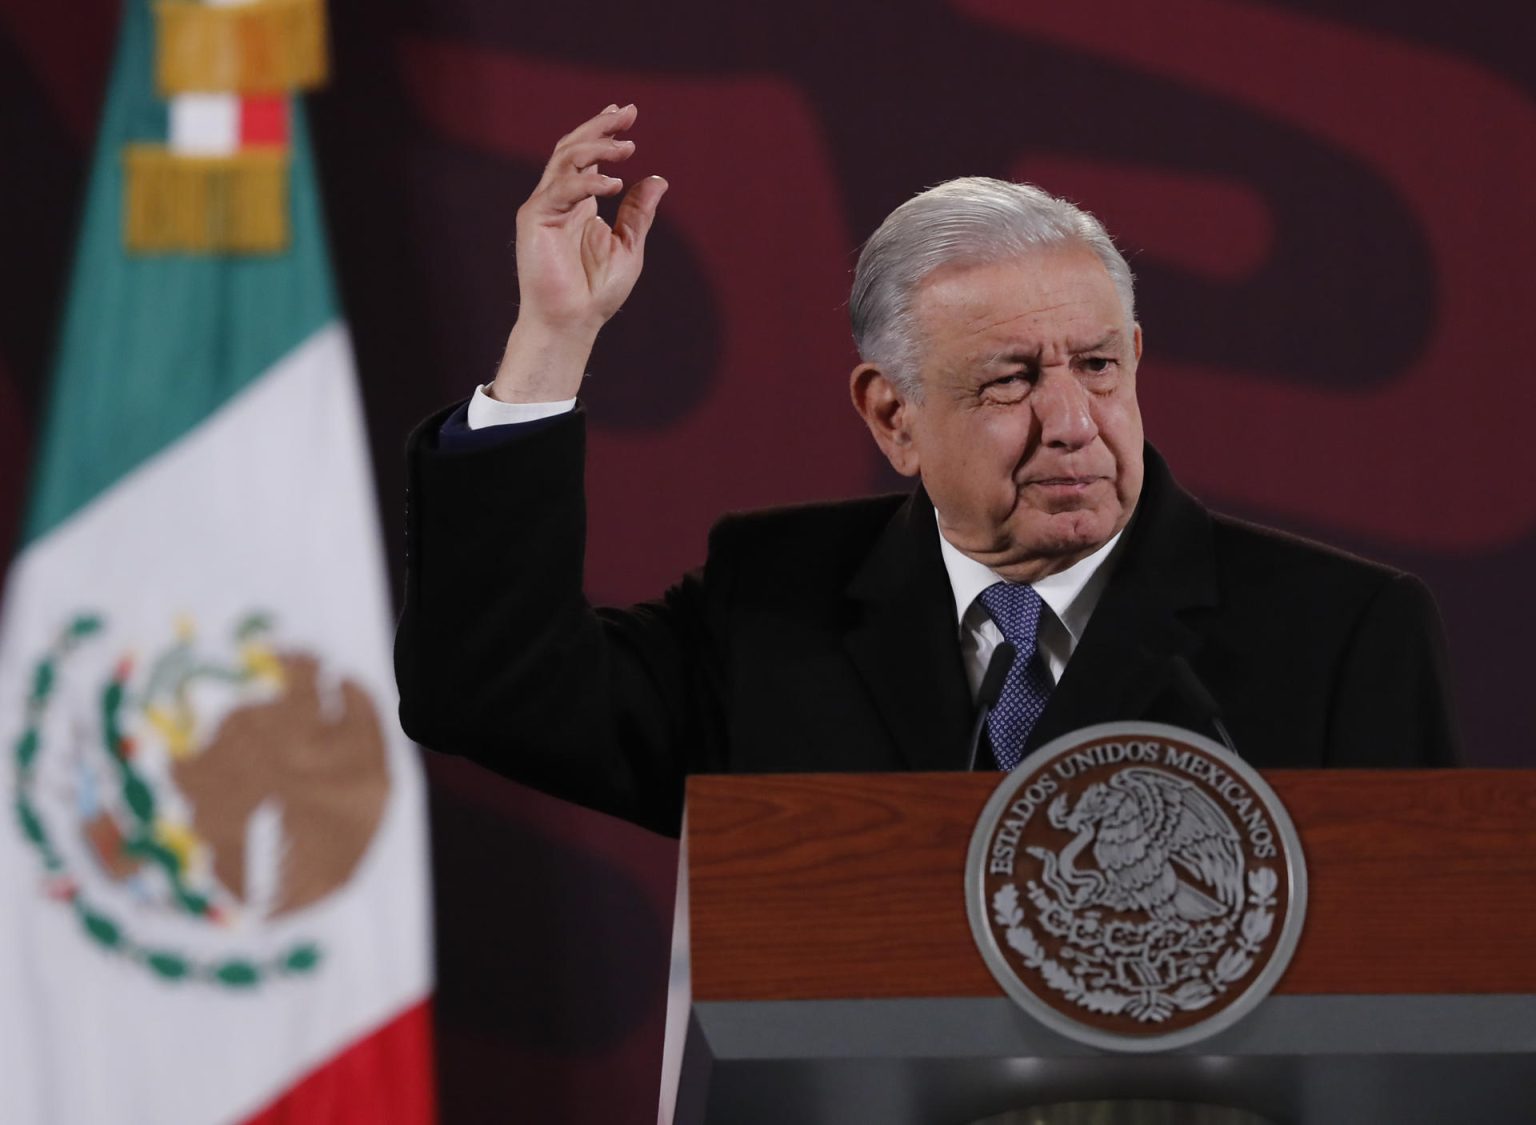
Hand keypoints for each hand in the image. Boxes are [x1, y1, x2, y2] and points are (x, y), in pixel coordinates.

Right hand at [491, 104, 667, 402]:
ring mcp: (544, 207)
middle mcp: (559, 199)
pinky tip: (614, 183)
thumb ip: (638, 212)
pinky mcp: (535, 220)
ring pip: (565, 160)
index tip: (626, 114)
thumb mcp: (628, 246)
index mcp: (578, 203)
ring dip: (596, 147)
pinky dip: (587, 182)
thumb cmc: (596, 292)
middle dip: (599, 127)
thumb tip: (658, 179)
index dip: (603, 131)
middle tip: (627, 112)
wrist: (572, 322)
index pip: (586, 156)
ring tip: (627, 147)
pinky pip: (560, 190)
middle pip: (573, 148)